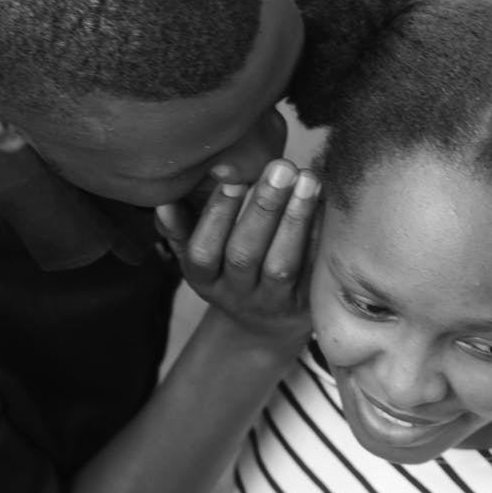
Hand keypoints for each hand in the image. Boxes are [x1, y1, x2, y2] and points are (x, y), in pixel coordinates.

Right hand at [155, 158, 321, 345]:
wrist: (266, 325)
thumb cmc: (229, 272)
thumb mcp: (200, 257)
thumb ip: (181, 228)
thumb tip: (164, 201)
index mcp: (204, 280)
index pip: (203, 252)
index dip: (216, 217)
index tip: (233, 178)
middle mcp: (236, 294)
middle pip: (244, 255)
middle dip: (263, 208)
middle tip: (281, 167)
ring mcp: (272, 302)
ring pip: (282, 264)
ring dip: (295, 219)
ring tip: (308, 178)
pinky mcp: (306, 304)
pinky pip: (313, 271)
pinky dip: (320, 236)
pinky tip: (327, 203)